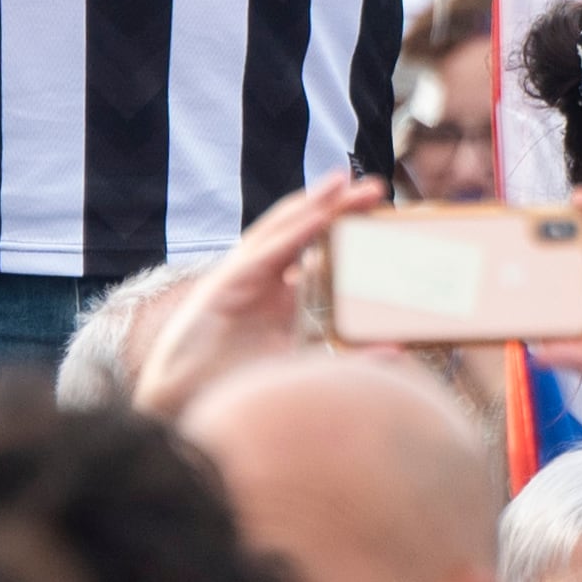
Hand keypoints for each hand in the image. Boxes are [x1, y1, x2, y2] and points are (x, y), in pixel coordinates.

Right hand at [131, 171, 382, 418]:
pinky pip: (266, 250)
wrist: (185, 398)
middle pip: (304, 229)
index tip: (381, 215)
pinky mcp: (228, 282)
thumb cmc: (237, 383)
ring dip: (315, 204)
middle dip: (338, 207)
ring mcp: (243, 274)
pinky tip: (318, 215)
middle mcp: (262, 276)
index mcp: (278, 292)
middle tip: (378, 189)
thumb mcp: (301, 365)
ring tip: (346, 182)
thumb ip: (344, 356)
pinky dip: (293, 230)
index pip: (316, 249)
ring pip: (283, 229)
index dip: (346, 228)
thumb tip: (396, 350)